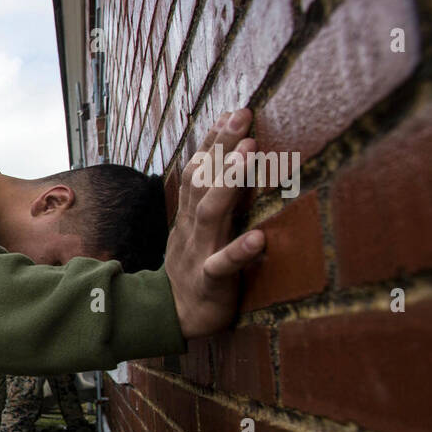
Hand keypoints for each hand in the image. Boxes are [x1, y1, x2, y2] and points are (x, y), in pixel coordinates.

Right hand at [165, 107, 265, 338]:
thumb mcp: (194, 231)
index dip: (211, 142)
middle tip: (241, 115)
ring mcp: (199, 253)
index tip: (230, 113)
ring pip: (210, 213)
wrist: (171, 318)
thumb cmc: (192, 271)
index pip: (196, 172)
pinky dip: (239, 251)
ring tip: (250, 154)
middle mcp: (192, 229)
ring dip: (228, 183)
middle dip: (221, 147)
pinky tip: (260, 238)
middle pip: (202, 182)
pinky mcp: (210, 282)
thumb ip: (207, 200)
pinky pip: (222, 265)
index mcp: (189, 217)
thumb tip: (222, 164)